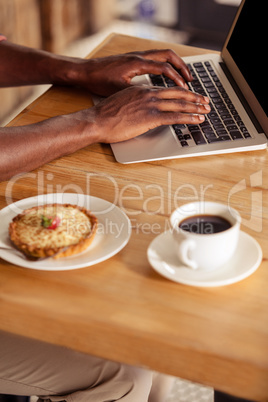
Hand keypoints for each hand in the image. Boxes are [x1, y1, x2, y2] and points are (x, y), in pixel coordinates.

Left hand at [72, 49, 192, 96]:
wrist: (85, 72)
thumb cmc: (99, 81)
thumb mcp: (120, 90)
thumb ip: (138, 93)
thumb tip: (153, 101)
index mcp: (137, 63)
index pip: (164, 68)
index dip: (177, 79)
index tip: (186, 89)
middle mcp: (139, 57)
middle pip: (168, 56)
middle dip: (182, 68)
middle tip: (191, 80)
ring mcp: (136, 56)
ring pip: (162, 55)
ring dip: (174, 65)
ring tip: (183, 77)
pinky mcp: (133, 60)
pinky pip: (154, 59)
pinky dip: (164, 66)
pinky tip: (166, 76)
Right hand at [90, 85, 209, 142]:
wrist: (96, 120)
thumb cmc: (105, 115)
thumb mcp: (122, 103)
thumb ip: (135, 103)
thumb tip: (141, 110)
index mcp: (141, 89)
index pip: (167, 89)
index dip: (182, 92)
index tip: (191, 96)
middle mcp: (148, 93)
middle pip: (177, 93)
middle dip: (194, 98)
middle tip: (205, 101)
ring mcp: (150, 104)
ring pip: (179, 104)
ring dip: (196, 107)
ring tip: (206, 110)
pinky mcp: (150, 117)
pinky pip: (175, 117)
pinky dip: (189, 118)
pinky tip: (197, 119)